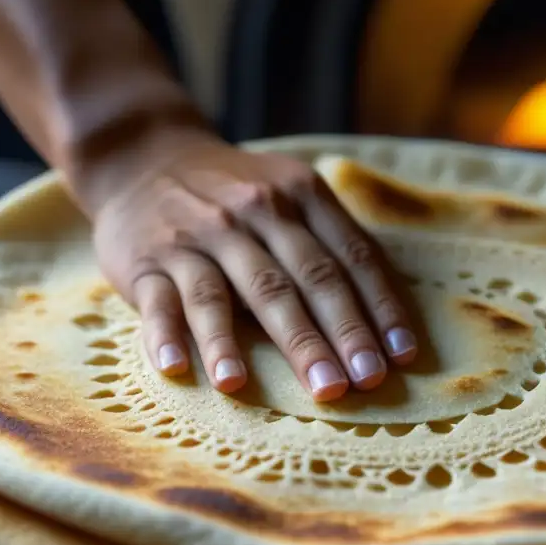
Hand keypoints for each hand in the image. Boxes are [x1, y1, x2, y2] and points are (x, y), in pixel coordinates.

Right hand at [89, 130, 417, 401]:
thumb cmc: (237, 194)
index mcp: (298, 195)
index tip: (400, 357)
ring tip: (252, 388)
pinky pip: (157, 302)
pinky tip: (177, 368)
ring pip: (220, 295)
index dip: (378, 308)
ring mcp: (194, 238)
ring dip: (234, 344)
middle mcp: (249, 213)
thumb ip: (332, 241)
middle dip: (329, 336)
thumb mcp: (291, 192)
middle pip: (295, 280)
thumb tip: (384, 318)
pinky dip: (164, 336)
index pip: (349, 257)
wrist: (145, 157)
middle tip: (355, 384)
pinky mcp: (145, 261)